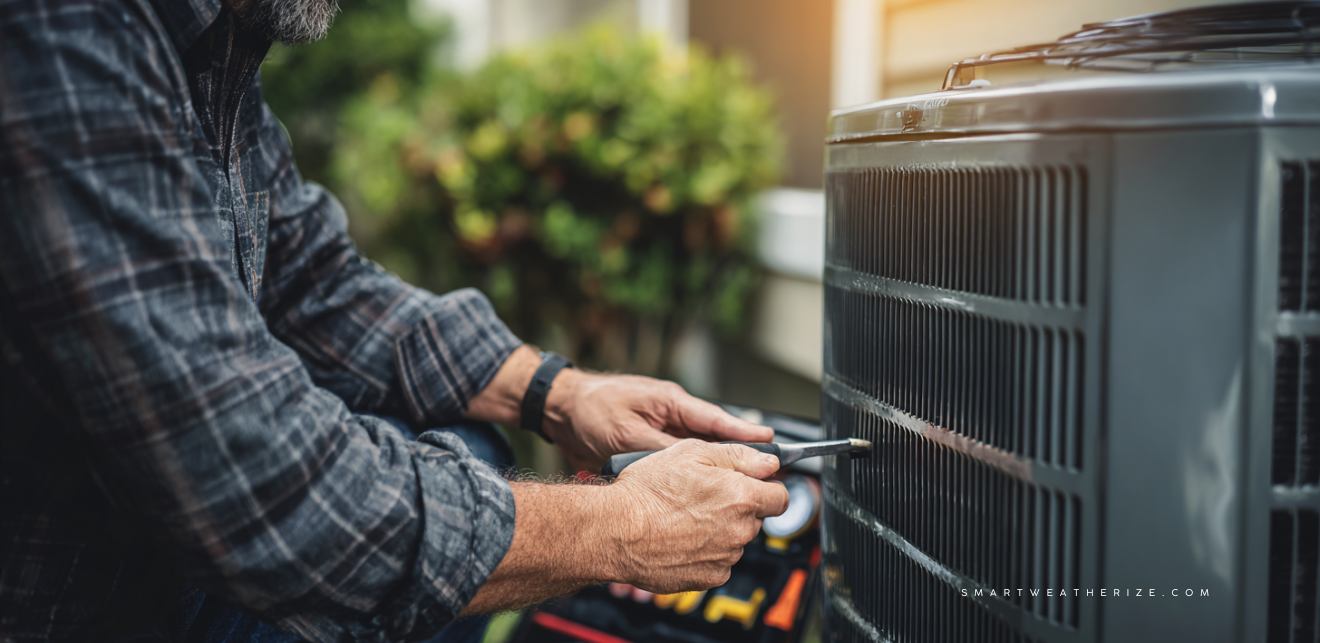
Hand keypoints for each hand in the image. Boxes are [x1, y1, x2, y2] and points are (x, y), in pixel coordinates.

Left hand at [545, 369, 772, 469]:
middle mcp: (671, 416)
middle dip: (739, 454)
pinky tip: (703, 491)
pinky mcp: (650, 446)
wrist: (560, 410)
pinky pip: (679, 463)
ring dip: (715, 468)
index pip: (716, 419)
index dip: (745, 433)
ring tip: (741, 485)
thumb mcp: (626, 432)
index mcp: (671, 402)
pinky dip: (692, 475)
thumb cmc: (591, 409)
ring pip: (698, 453)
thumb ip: (658, 450)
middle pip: (713, 438)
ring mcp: (661, 430)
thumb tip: (690, 467)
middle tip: (767, 471)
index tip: (771, 442)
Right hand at [605, 439, 789, 592]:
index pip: (780, 497)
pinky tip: (681, 538)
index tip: (754, 487)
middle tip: (704, 497)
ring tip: (685, 518)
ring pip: (735, 540)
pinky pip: (718, 563)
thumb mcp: (691, 452)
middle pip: (755, 519)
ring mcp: (724, 557)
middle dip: (738, 507)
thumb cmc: (646, 491)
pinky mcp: (708, 578)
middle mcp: (738, 530)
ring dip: (720, 530)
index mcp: (740, 496)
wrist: (615, 530)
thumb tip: (768, 462)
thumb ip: (738, 455)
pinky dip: (705, 552)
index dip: (766, 489)